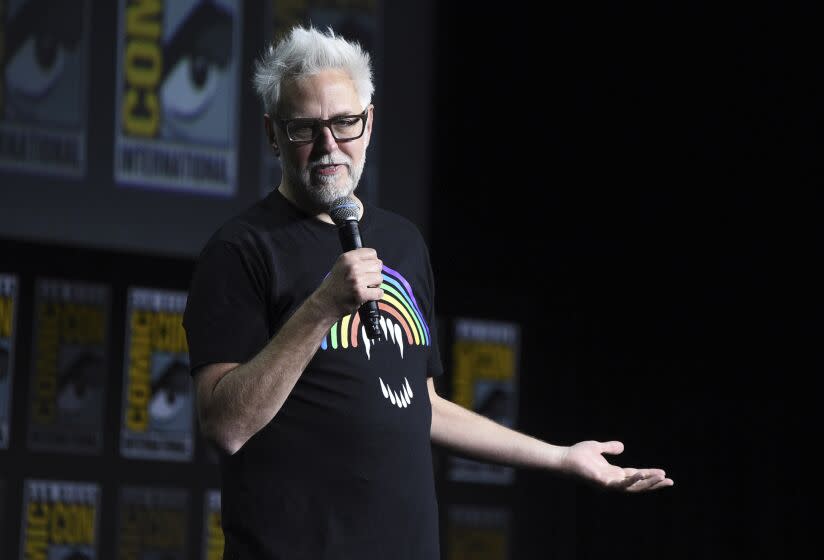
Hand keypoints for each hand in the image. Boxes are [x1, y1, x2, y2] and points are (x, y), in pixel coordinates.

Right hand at [314, 248, 383, 317]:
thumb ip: (356, 259)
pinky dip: (376, 295)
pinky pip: (379, 292)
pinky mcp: (360, 294)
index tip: (367, 269)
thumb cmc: (335, 285)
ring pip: (379, 278)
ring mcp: (357, 280)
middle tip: (366, 280)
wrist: (325, 302)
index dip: (372, 262)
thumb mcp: (341, 265)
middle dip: (374, 273)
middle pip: (378, 265)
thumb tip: (375, 259)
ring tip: (365, 288)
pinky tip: (367, 296)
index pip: (372, 253)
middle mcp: (352, 267)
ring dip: (375, 285)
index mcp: (348, 258)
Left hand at [559, 440, 673, 491]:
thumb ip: (609, 448)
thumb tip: (622, 447)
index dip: (650, 476)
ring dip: (648, 483)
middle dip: (654, 484)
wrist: (563, 458)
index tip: (664, 474)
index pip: (636, 477)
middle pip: (638, 485)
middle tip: (670, 481)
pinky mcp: (602, 482)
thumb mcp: (597, 448)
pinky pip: (620, 483)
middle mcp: (613, 481)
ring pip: (633, 487)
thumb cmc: (577, 455)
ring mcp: (608, 483)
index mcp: (613, 474)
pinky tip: (643, 472)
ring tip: (662, 478)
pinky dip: (632, 479)